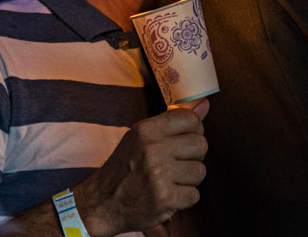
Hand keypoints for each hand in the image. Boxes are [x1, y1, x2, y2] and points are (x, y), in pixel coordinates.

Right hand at [74, 98, 209, 236]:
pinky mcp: (165, 198)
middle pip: (201, 145)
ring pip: (200, 171)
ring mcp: (159, 174)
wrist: (103, 202)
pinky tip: (168, 195)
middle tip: (176, 163)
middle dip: (193, 156)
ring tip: (171, 180)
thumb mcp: (141, 137)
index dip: (194, 130)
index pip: (190, 119)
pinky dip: (183, 198)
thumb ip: (173, 121)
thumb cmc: (125, 167)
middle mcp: (153, 149)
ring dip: (189, 179)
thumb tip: (204, 104)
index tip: (184, 140)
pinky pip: (194, 195)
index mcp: (146, 129)